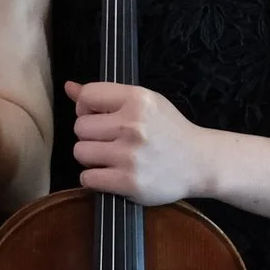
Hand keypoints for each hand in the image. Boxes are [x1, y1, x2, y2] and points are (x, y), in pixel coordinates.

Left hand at [66, 80, 213, 206]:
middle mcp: (133, 125)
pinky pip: (87, 178)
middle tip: (111, 140)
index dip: (86, 108)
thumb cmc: (168, 130)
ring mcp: (130, 155)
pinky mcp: (129, 182)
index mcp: (138, 99)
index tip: (100, 117)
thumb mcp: (144, 103)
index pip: (87, 96)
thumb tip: (69, 87)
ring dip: (91, 157)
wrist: (200, 163)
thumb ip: (105, 95)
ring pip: (80, 153)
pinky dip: (94, 178)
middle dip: (90, 135)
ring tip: (111, 157)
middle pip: (79, 128)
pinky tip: (111, 173)